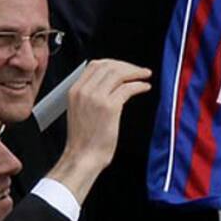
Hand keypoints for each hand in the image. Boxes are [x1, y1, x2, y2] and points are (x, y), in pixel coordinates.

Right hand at [49, 60, 150, 201]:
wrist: (82, 157)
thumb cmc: (84, 140)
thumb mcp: (80, 110)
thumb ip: (90, 95)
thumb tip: (110, 84)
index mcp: (75, 90)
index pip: (95, 65)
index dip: (113, 63)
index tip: (124, 67)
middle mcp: (84, 91)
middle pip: (108, 66)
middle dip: (127, 66)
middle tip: (140, 70)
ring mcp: (96, 98)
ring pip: (119, 74)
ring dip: (135, 72)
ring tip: (145, 76)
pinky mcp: (109, 107)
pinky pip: (127, 88)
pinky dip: (139, 85)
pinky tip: (144, 87)